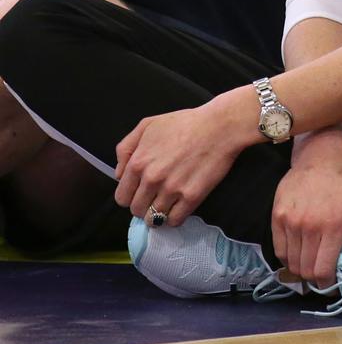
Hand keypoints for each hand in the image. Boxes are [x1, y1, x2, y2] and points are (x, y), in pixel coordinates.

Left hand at [115, 96, 246, 225]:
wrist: (219, 126)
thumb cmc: (185, 123)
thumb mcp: (148, 125)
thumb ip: (126, 148)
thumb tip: (119, 174)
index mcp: (138, 162)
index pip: (122, 197)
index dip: (131, 195)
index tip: (141, 191)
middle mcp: (151, 179)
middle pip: (136, 210)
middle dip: (144, 205)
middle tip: (156, 196)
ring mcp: (171, 190)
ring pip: (153, 219)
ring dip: (158, 213)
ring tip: (168, 202)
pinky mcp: (191, 197)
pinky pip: (174, 221)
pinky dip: (175, 217)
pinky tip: (179, 205)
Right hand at [271, 128, 341, 286]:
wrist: (319, 157)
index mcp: (333, 227)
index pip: (323, 271)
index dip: (326, 283)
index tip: (330, 282)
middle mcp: (310, 227)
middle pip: (306, 270)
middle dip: (314, 278)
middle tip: (319, 274)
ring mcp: (291, 221)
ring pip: (291, 262)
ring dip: (300, 268)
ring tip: (308, 263)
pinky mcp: (278, 215)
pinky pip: (279, 248)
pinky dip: (287, 256)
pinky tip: (296, 253)